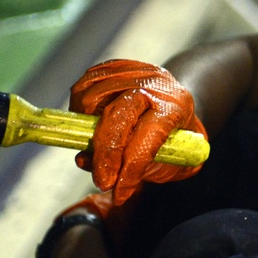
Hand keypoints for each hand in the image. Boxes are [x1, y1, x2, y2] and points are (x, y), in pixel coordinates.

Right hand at [70, 59, 207, 203]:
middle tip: (103, 180)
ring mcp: (134, 71)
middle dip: (105, 153)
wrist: (178, 101)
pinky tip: (90, 123)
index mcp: (175, 107)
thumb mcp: (173, 161)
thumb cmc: (175, 137)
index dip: (129, 168)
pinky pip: (85, 84)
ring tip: (98, 147)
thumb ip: (137, 167)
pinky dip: (79, 108)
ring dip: (87, 129)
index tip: (117, 191)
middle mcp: (154, 84)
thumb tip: (86, 163)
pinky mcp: (115, 66)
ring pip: (93, 98)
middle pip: (118, 114)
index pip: (148, 137)